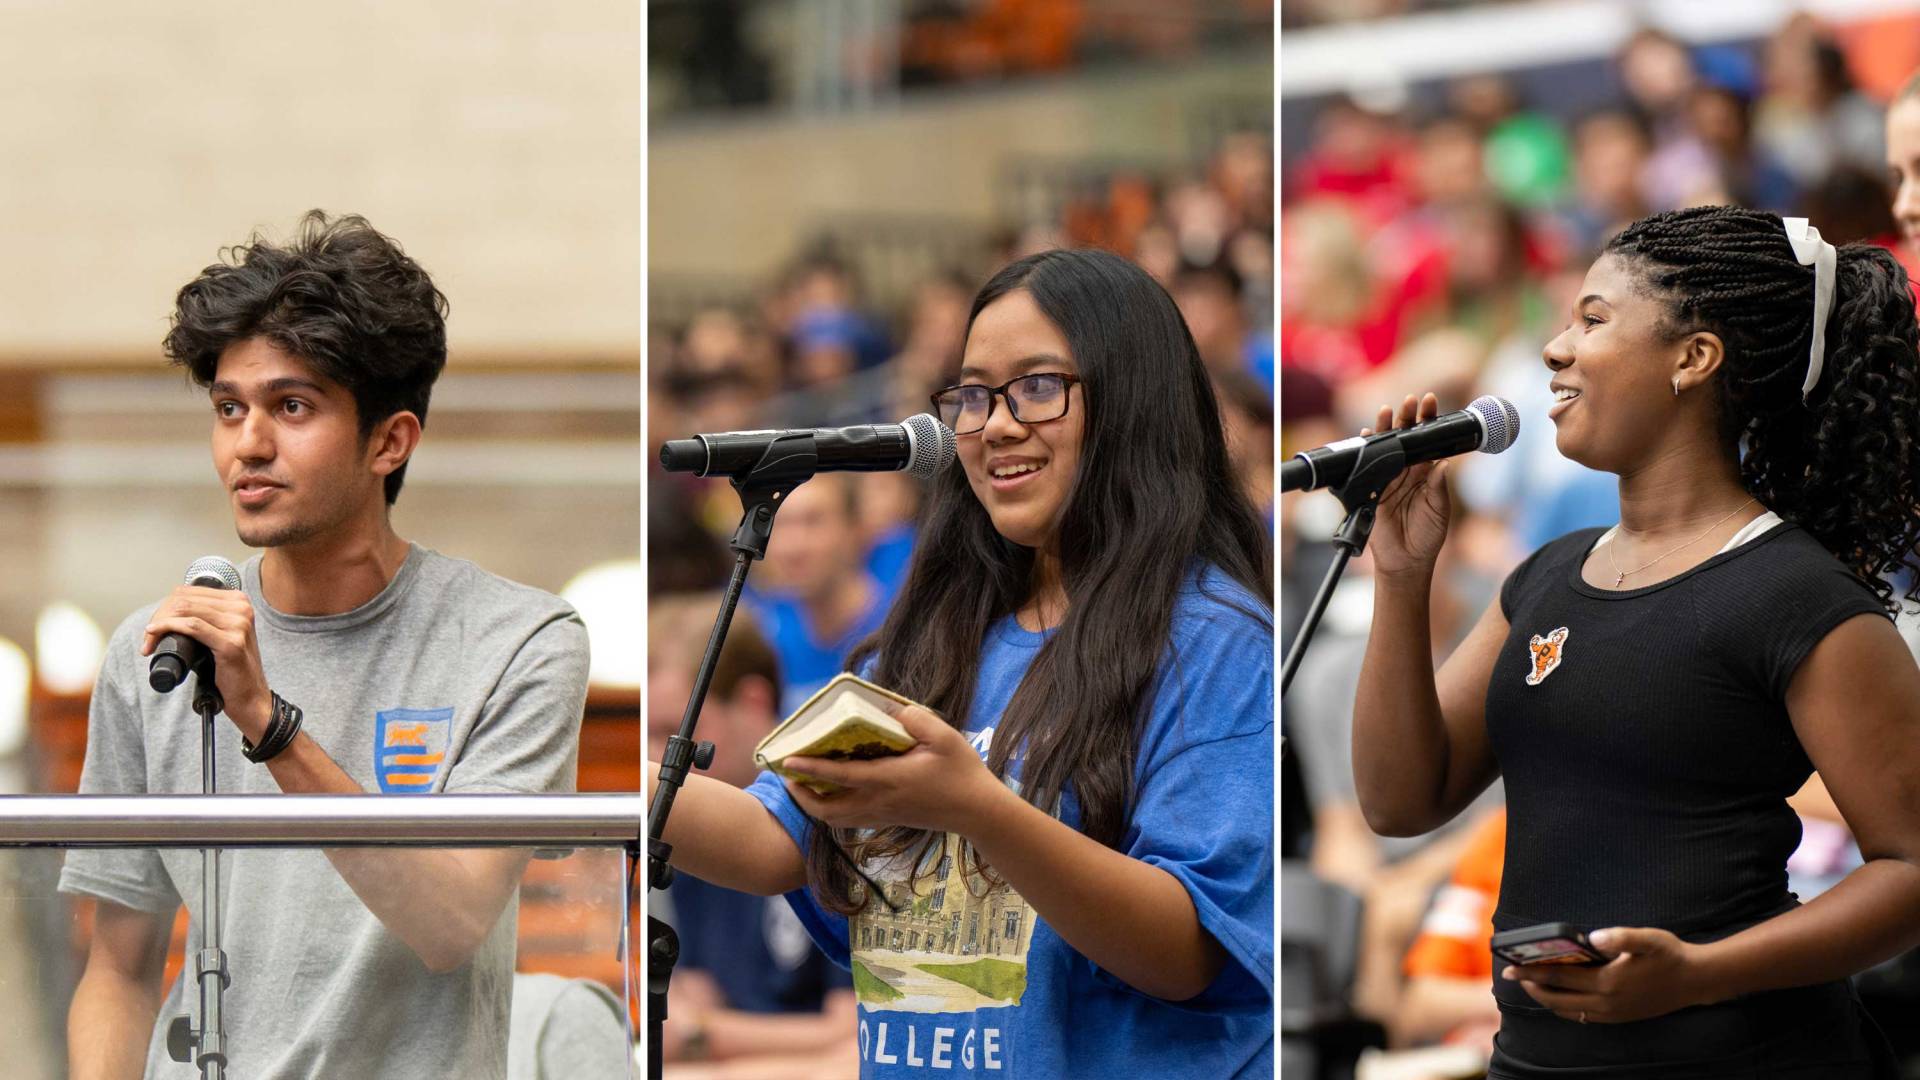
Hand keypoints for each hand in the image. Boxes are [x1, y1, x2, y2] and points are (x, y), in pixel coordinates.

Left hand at [140, 585, 271, 740]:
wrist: (250, 696)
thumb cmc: (231, 668)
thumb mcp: (221, 634)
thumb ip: (204, 618)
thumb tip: (168, 611)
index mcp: (239, 601)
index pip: (189, 591)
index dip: (165, 606)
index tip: (155, 625)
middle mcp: (242, 608)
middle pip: (184, 599)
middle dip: (160, 615)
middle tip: (149, 636)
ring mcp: (239, 625)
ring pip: (185, 610)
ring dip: (159, 623)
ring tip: (150, 641)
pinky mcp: (231, 643)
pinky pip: (192, 627)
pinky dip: (168, 627)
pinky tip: (155, 634)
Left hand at [781, 704, 1007, 836]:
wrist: (978, 813)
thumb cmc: (962, 773)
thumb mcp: (945, 737)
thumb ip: (917, 720)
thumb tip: (894, 711)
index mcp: (888, 779)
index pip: (839, 776)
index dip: (810, 768)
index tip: (788, 760)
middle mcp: (879, 801)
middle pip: (826, 809)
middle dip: (801, 795)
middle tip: (788, 775)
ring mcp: (883, 814)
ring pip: (835, 819)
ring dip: (813, 804)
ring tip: (803, 784)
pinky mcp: (889, 820)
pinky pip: (850, 820)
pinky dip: (832, 809)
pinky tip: (833, 792)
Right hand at [1364, 393, 1453, 581]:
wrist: (1406, 561)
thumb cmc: (1427, 536)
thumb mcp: (1439, 511)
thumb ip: (1439, 487)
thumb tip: (1443, 463)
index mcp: (1426, 473)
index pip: (1427, 442)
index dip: (1428, 422)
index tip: (1430, 403)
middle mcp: (1407, 472)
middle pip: (1406, 439)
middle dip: (1407, 419)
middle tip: (1410, 401)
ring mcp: (1388, 479)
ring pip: (1386, 448)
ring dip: (1385, 429)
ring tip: (1388, 411)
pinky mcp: (1371, 490)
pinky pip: (1367, 467)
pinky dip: (1366, 451)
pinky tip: (1367, 435)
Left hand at [1503, 927, 1708, 1023]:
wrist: (1696, 981)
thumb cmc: (1670, 955)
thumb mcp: (1648, 939)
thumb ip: (1620, 937)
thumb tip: (1592, 937)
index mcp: (1608, 982)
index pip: (1559, 978)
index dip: (1533, 973)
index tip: (1512, 968)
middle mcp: (1607, 1002)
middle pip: (1557, 998)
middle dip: (1532, 988)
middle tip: (1513, 976)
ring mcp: (1613, 1013)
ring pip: (1568, 1011)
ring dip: (1547, 999)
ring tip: (1532, 986)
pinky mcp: (1619, 1017)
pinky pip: (1583, 1017)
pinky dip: (1565, 1008)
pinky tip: (1561, 998)